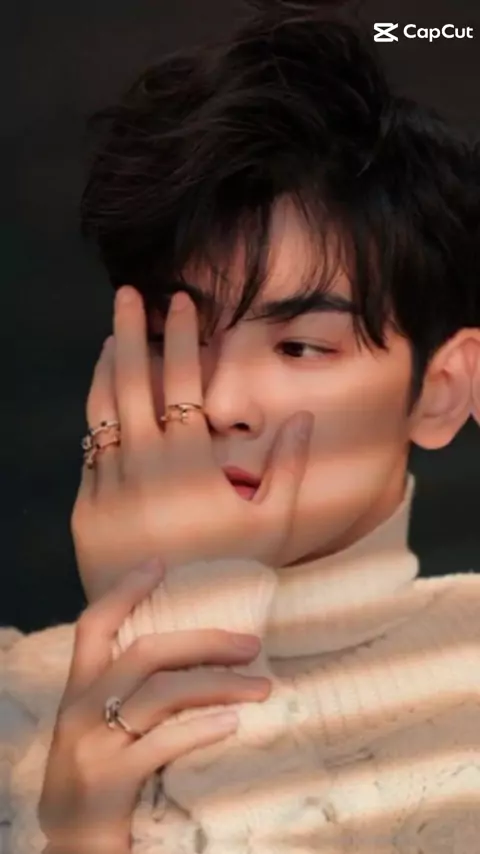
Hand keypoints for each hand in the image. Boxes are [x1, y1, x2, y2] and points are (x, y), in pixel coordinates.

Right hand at [39, 557, 270, 850]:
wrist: (72, 853)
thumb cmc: (95, 783)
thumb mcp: (95, 731)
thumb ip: (124, 695)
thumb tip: (188, 660)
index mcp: (77, 691)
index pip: (93, 625)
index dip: (125, 590)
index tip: (160, 564)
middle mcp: (79, 710)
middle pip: (145, 652)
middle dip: (202, 641)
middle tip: (251, 642)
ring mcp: (93, 745)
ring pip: (163, 692)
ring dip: (219, 683)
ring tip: (262, 685)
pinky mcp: (111, 780)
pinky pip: (166, 742)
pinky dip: (203, 727)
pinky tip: (232, 722)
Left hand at [72, 286, 312, 599]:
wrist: (173, 627)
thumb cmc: (231, 575)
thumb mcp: (274, 525)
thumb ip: (291, 468)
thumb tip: (305, 416)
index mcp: (188, 461)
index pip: (182, 380)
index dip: (182, 336)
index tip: (181, 302)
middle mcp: (141, 465)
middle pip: (131, 380)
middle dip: (131, 330)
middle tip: (129, 293)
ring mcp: (107, 485)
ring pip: (100, 410)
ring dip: (105, 367)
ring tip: (109, 336)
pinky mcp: (86, 508)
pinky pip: (88, 451)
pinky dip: (95, 418)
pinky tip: (101, 402)